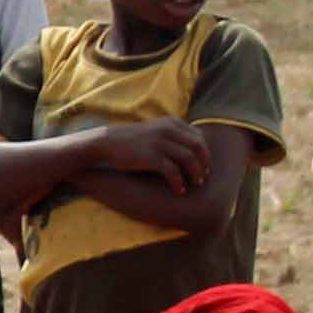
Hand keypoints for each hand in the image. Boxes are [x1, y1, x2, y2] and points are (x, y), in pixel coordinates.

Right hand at [81, 123, 210, 203]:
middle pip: (198, 147)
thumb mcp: (155, 130)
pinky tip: (179, 190)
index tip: (203, 166)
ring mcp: (159, 142)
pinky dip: (179, 182)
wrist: (107, 142)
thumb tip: (192, 150)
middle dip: (203, 164)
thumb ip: (173, 135)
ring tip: (194, 185)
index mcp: (171, 123)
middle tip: (202, 178)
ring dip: (195, 174)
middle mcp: (167, 129)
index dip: (204, 153)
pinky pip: (172, 171)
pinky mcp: (150, 156)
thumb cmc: (133, 141)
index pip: (198, 137)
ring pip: (189, 159)